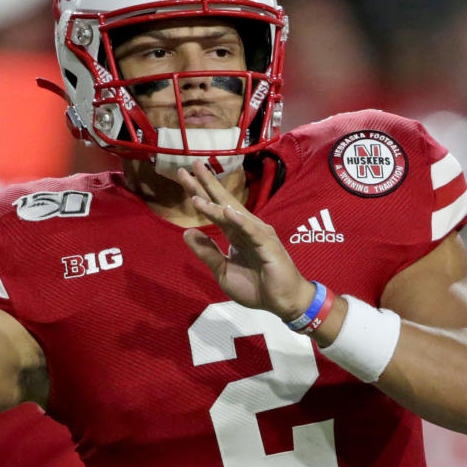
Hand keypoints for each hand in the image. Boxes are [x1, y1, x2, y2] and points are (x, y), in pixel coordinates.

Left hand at [177, 161, 315, 320]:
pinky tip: (226, 211)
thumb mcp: (222, 271)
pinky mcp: (268, 245)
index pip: (215, 209)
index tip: (184, 177)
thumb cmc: (256, 287)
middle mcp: (246, 228)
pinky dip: (239, 220)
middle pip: (223, 202)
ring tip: (196, 191)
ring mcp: (258, 234)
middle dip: (207, 184)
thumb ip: (207, 252)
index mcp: (235, 233)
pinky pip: (251, 231)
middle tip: (191, 165)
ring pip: (233, 215)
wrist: (282, 301)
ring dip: (214, 203)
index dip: (200, 193)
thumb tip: (186, 232)